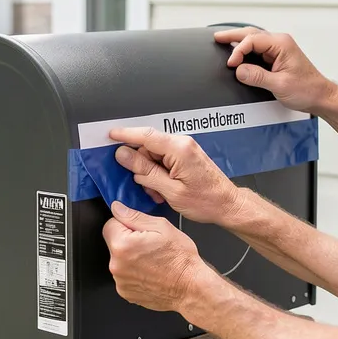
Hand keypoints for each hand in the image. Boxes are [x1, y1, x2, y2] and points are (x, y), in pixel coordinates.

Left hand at [102, 202, 205, 312]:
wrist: (190, 287)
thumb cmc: (180, 259)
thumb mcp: (162, 227)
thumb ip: (134, 216)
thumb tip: (118, 209)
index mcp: (123, 245)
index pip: (110, 225)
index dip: (126, 224)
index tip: (139, 230)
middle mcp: (117, 265)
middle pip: (114, 244)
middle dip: (128, 241)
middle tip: (150, 245)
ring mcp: (120, 281)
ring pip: (120, 260)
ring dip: (131, 258)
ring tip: (152, 261)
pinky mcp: (125, 292)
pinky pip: (125, 276)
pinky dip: (135, 273)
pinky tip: (151, 272)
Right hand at [110, 128, 241, 224]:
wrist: (227, 204)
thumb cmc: (206, 200)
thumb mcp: (170, 190)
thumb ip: (145, 171)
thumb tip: (124, 156)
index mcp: (179, 149)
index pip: (146, 135)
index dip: (125, 134)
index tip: (110, 135)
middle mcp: (183, 144)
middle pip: (148, 147)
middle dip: (140, 166)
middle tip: (144, 185)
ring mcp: (185, 149)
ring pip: (154, 155)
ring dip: (150, 173)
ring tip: (158, 191)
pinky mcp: (186, 156)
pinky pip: (164, 160)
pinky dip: (159, 173)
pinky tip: (163, 188)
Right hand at [213, 27, 334, 114]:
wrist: (321, 96)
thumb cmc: (307, 89)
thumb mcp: (280, 85)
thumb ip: (257, 76)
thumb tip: (239, 70)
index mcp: (282, 45)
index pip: (253, 40)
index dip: (238, 51)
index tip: (231, 64)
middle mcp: (280, 43)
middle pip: (251, 34)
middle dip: (233, 35)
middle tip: (217, 37)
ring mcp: (279, 50)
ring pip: (254, 40)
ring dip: (238, 41)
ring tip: (222, 40)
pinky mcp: (278, 58)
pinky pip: (258, 50)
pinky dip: (246, 50)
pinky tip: (238, 52)